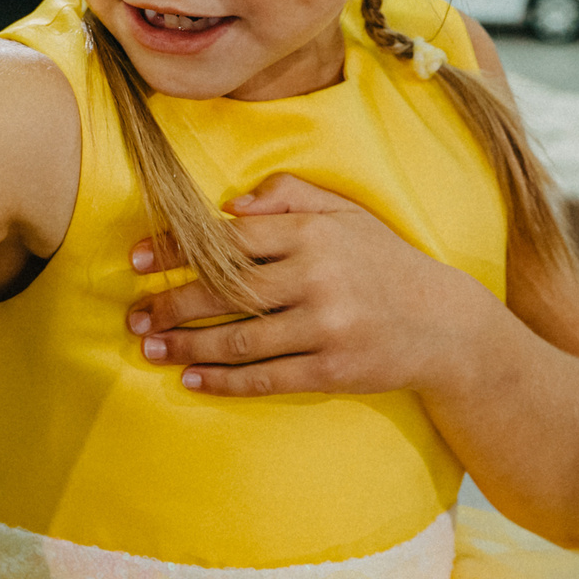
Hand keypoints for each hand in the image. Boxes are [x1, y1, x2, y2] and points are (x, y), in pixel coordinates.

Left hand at [126, 175, 490, 399]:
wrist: (446, 326)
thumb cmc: (384, 263)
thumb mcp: (347, 214)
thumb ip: (290, 197)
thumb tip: (230, 204)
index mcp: (313, 234)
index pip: (229, 240)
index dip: (176, 250)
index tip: (136, 260)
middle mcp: (317, 277)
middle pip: (226, 291)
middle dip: (171, 304)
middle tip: (133, 315)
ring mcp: (326, 326)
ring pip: (240, 339)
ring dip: (187, 347)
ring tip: (150, 349)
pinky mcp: (333, 369)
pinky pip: (266, 378)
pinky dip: (224, 381)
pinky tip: (192, 381)